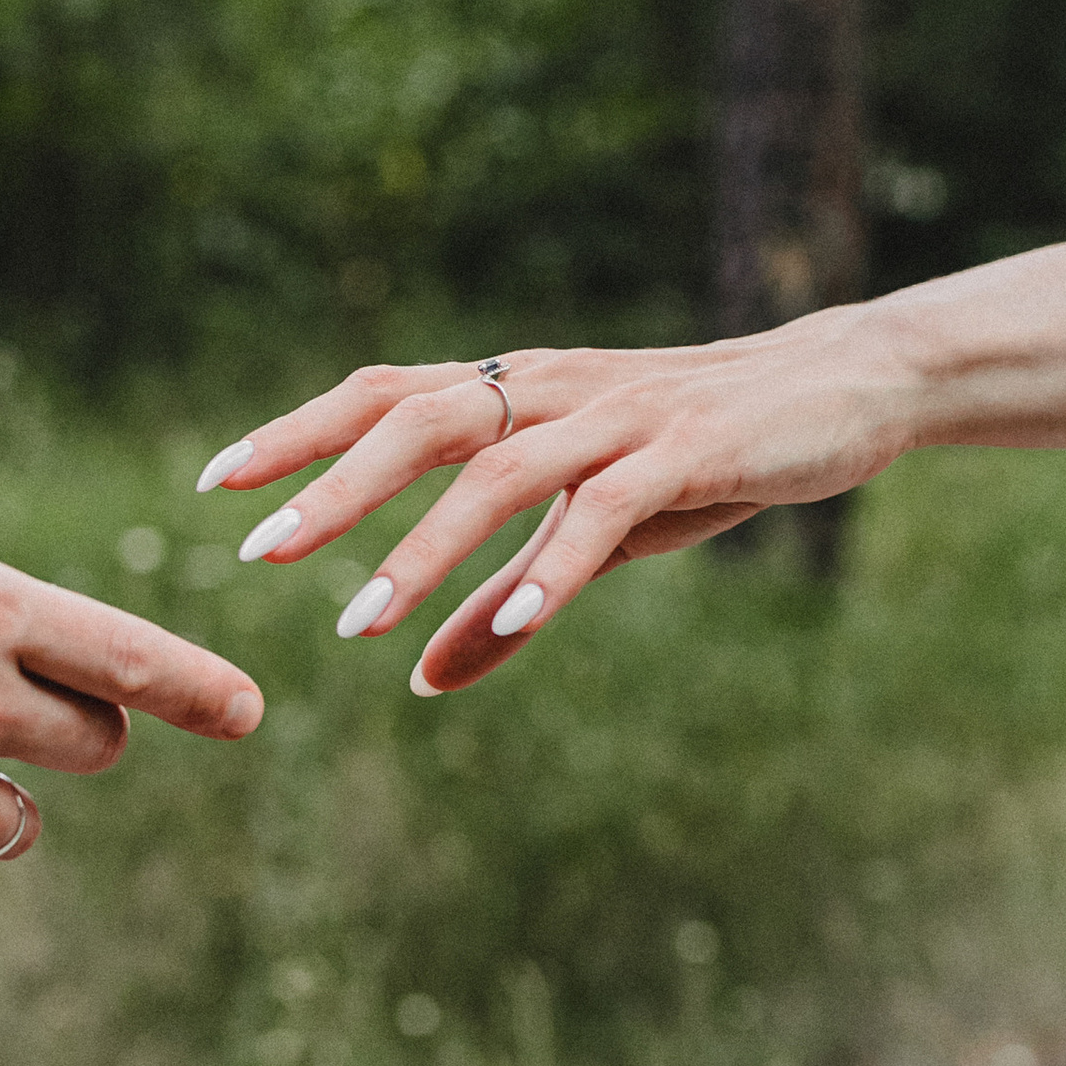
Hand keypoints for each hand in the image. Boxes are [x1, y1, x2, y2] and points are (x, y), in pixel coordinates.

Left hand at [194, 321, 923, 691]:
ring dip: (422, 550)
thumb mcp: (595, 531)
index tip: (220, 486)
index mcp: (516, 392)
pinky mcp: (686, 452)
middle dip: (331, 489)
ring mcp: (617, 416)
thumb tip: (423, 679)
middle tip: (259, 557)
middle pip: (417, 421)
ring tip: (360, 623)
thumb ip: (504, 600)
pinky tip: (507, 624)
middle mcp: (551, 390)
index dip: (300, 433)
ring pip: (496, 473)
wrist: (845, 386)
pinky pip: (602, 513)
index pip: (385, 396)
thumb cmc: (703, 455)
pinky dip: (550, 567)